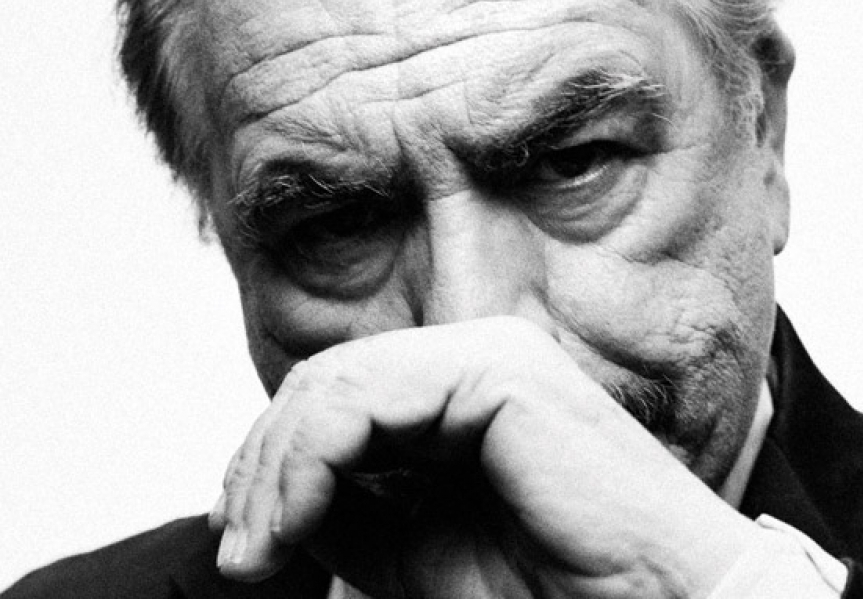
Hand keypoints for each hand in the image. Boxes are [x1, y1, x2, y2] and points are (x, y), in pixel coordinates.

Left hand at [210, 316, 757, 597]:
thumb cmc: (555, 588)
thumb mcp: (417, 554)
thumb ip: (351, 512)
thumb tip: (273, 497)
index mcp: (461, 394)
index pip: (337, 400)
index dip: (274, 464)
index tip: (244, 545)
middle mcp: (474, 359)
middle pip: (325, 384)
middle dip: (264, 469)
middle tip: (240, 555)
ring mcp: (489, 355)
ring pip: (334, 384)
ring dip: (279, 467)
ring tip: (263, 546)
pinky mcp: (497, 370)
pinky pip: (366, 395)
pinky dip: (313, 456)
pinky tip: (301, 517)